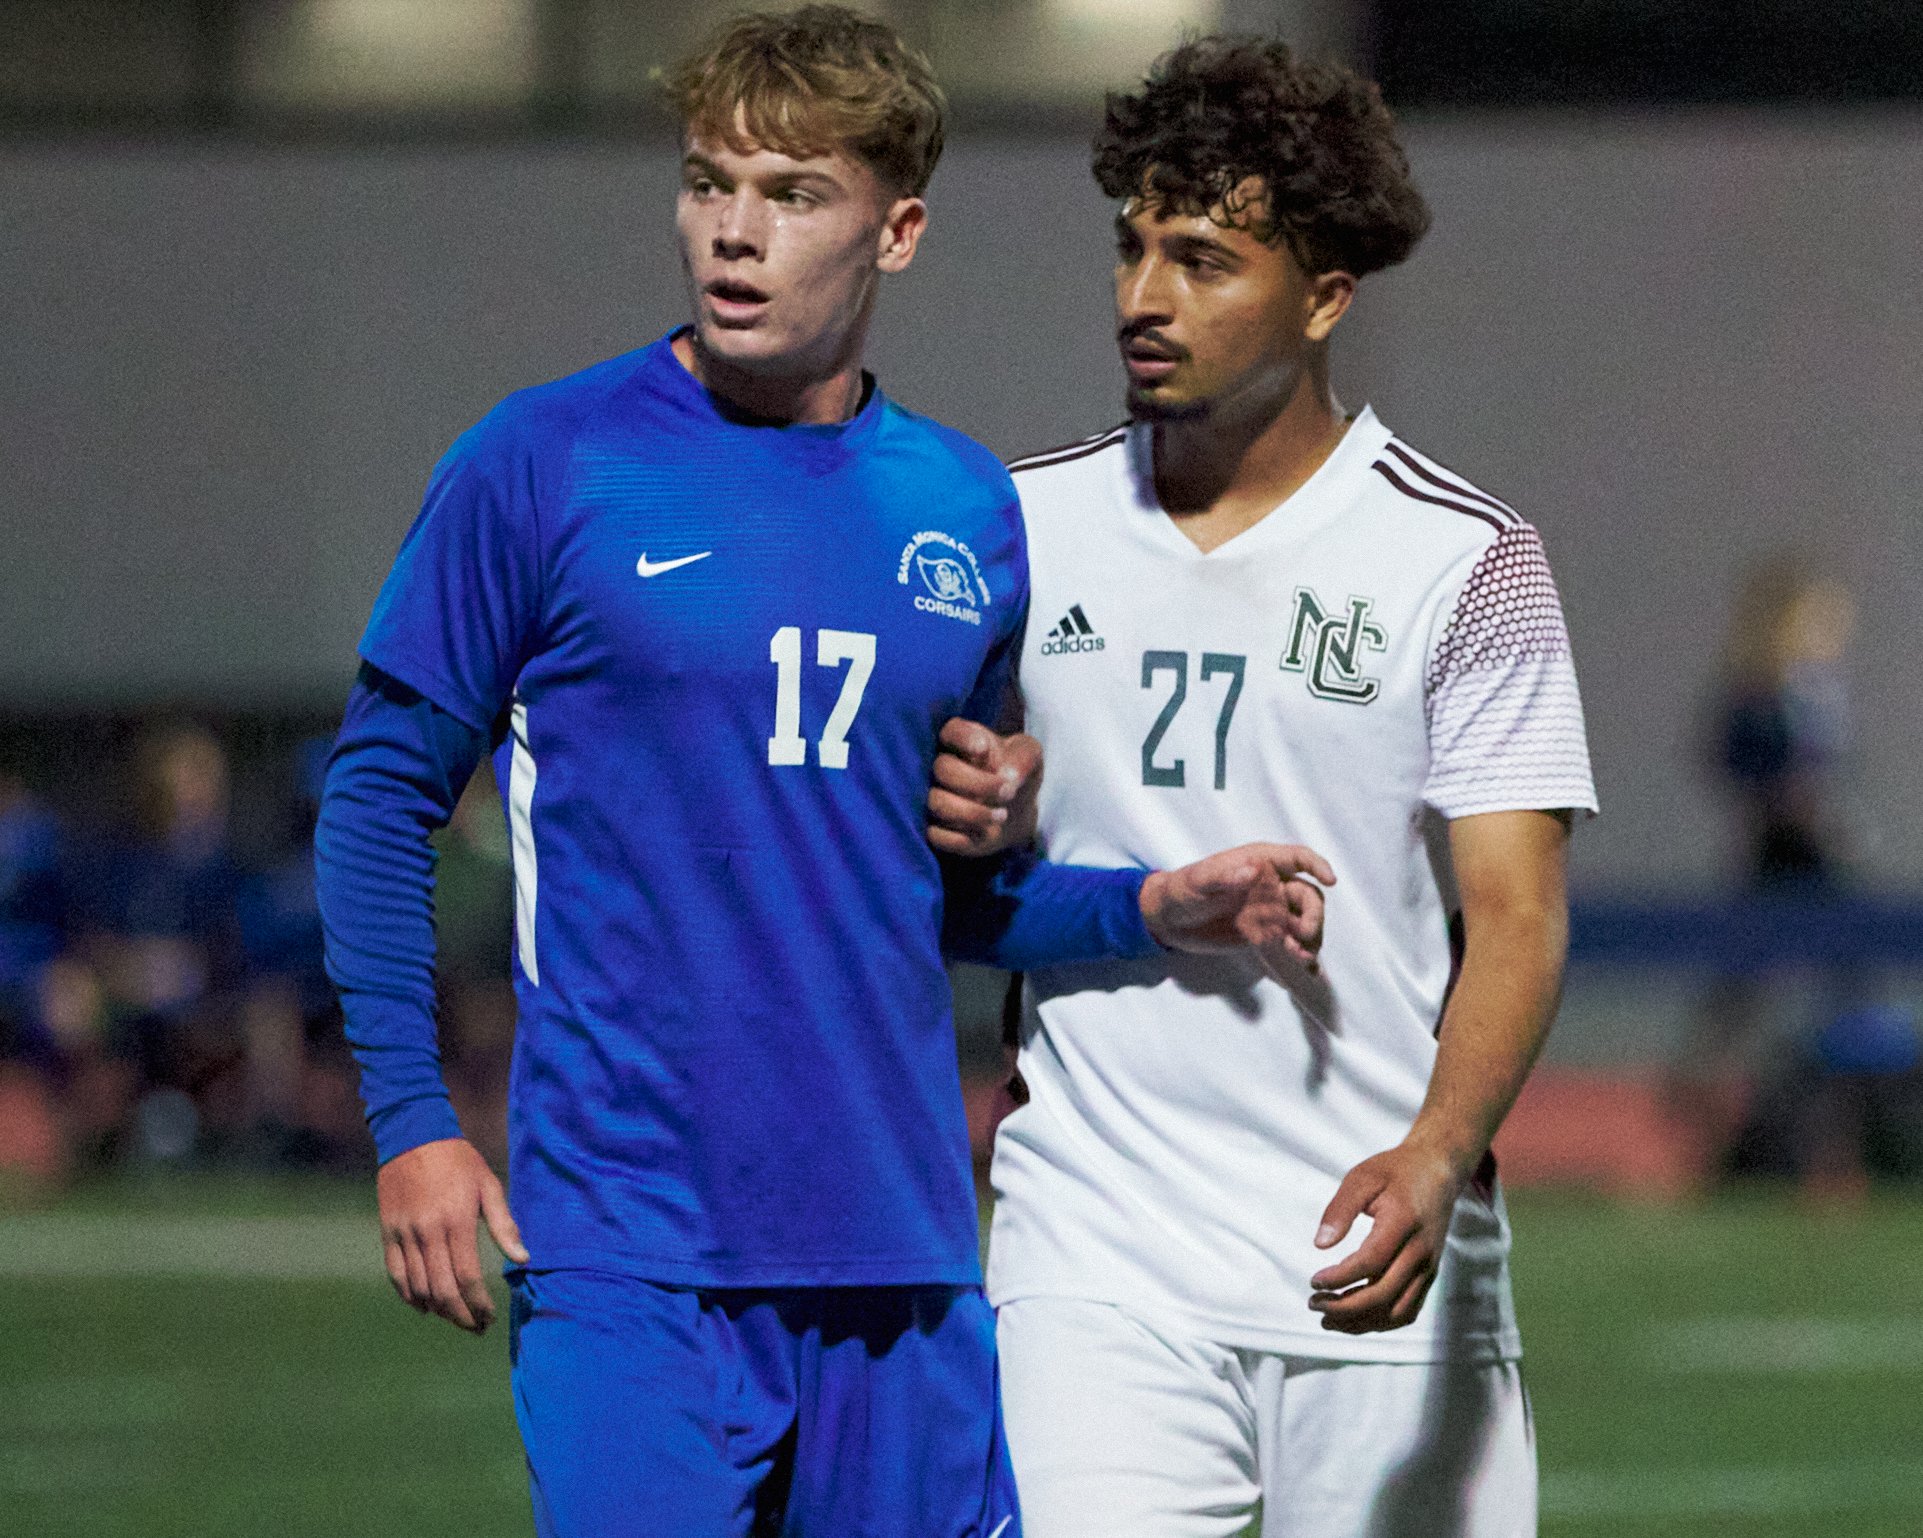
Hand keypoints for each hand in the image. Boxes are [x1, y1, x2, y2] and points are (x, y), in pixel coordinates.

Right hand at [376, 1137, 528, 1332]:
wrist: (413, 1134)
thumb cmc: (459, 1160)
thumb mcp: (489, 1185)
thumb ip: (504, 1225)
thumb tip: (523, 1259)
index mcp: (456, 1221)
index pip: (467, 1277)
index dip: (479, 1304)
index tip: (491, 1317)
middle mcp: (428, 1232)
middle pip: (442, 1290)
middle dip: (461, 1316)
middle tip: (476, 1328)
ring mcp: (404, 1234)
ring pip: (418, 1288)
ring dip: (438, 1310)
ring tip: (456, 1319)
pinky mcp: (387, 1232)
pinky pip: (395, 1274)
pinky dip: (409, 1296)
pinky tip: (425, 1306)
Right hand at [926, 719, 1041, 856]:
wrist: (1014, 809)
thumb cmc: (1017, 773)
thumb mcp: (1030, 757)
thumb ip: (1023, 758)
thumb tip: (1008, 775)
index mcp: (961, 740)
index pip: (952, 731)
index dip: (963, 739)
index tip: (984, 749)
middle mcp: (942, 766)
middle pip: (942, 769)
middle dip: (977, 783)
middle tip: (1008, 792)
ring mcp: (936, 797)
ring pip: (936, 803)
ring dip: (971, 813)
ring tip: (1002, 815)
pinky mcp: (935, 827)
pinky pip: (934, 834)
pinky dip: (959, 837)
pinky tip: (982, 834)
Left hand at [1139, 843, 1334, 972]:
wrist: (1169, 920)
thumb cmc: (1181, 889)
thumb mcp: (1198, 881)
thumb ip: (1224, 877)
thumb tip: (1254, 871)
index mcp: (1260, 862)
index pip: (1297, 858)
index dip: (1317, 865)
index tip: (1330, 880)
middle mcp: (1272, 884)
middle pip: (1308, 894)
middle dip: (1314, 913)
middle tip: (1304, 933)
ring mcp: (1270, 910)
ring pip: (1304, 919)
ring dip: (1312, 935)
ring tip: (1304, 954)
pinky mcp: (1265, 933)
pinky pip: (1291, 941)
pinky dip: (1302, 951)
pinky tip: (1308, 966)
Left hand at [1307, 1140, 1467, 1333]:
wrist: (1438, 1171)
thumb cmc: (1396, 1172)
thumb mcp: (1362, 1177)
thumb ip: (1340, 1209)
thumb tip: (1320, 1245)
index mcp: (1403, 1222)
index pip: (1370, 1262)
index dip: (1339, 1277)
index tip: (1314, 1281)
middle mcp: (1421, 1250)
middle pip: (1383, 1295)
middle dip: (1344, 1307)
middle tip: (1314, 1303)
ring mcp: (1428, 1266)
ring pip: (1397, 1312)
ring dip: (1361, 1322)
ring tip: (1329, 1319)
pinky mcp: (1429, 1275)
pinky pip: (1408, 1311)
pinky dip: (1381, 1322)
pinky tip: (1355, 1318)